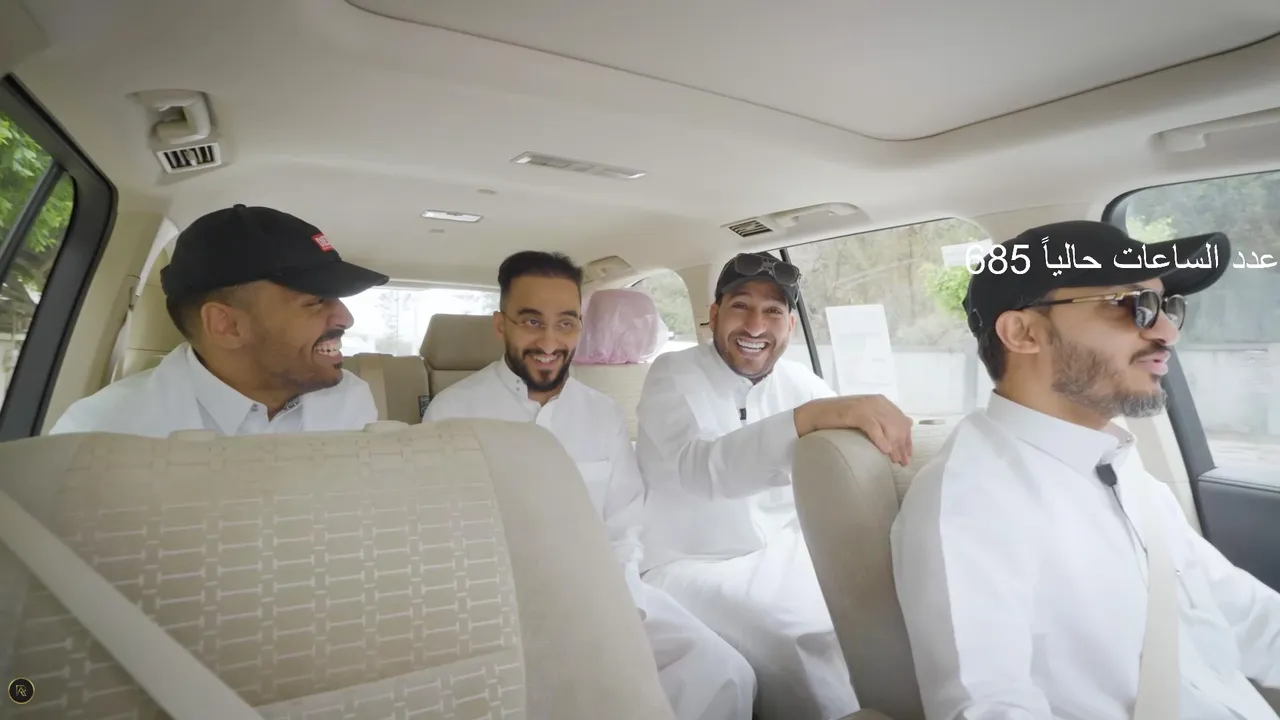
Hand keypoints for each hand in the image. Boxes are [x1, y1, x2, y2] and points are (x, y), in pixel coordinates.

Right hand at [795, 394, 913, 465]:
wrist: (816, 413)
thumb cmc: (839, 419)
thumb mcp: (864, 417)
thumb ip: (881, 420)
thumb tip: (907, 425)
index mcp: (880, 401)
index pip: (901, 421)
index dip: (907, 439)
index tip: (908, 455)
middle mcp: (876, 402)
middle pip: (897, 425)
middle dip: (903, 445)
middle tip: (903, 462)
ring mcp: (866, 405)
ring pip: (888, 427)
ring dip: (894, 446)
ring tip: (895, 460)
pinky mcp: (856, 412)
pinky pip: (873, 427)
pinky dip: (881, 439)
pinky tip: (885, 450)